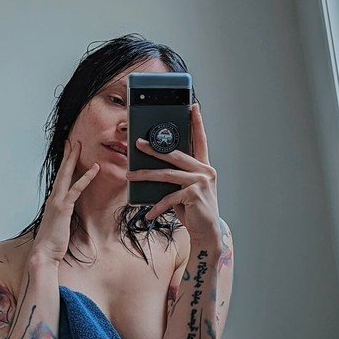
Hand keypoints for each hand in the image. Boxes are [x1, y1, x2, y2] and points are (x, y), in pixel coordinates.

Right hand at [32, 138, 99, 263]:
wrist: (43, 253)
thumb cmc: (52, 242)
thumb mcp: (59, 225)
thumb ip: (63, 215)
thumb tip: (68, 212)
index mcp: (53, 201)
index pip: (60, 178)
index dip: (65, 164)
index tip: (68, 151)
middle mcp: (53, 198)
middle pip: (61, 171)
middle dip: (68, 155)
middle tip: (73, 141)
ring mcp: (57, 201)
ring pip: (66, 175)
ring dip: (73, 159)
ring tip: (79, 146)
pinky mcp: (64, 208)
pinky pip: (76, 189)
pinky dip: (86, 178)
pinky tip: (95, 169)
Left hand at [127, 103, 220, 238]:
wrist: (207, 232)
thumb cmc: (194, 210)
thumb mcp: (186, 190)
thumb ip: (176, 177)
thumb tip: (153, 169)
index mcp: (204, 166)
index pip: (200, 140)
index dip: (197, 123)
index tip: (193, 107)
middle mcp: (205, 171)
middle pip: (175, 155)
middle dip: (154, 149)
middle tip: (137, 143)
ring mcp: (201, 182)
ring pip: (167, 174)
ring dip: (145, 175)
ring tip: (131, 175)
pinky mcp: (194, 195)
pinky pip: (169, 197)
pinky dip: (157, 206)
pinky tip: (149, 213)